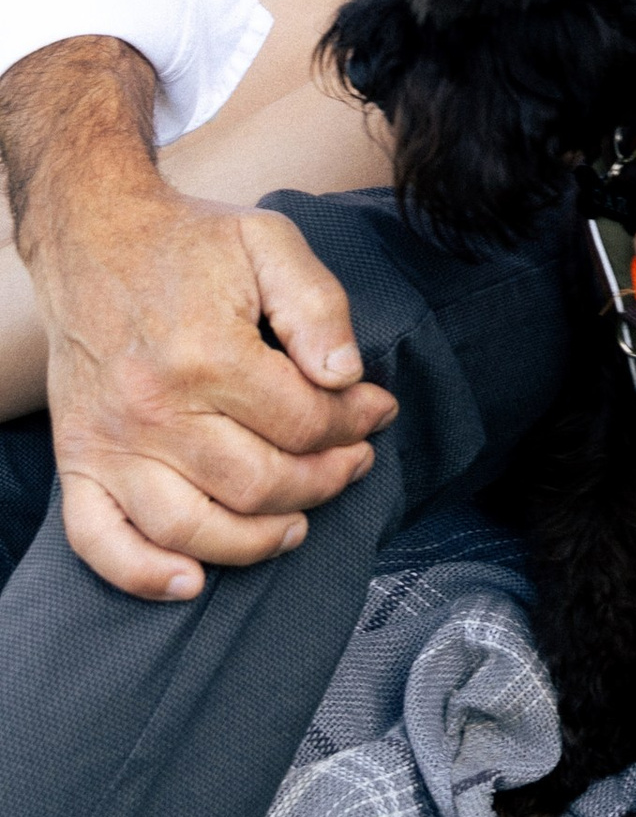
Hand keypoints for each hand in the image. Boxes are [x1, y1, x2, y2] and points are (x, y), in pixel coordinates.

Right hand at [27, 178, 394, 602]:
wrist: (93, 236)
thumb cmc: (190, 240)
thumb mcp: (270, 241)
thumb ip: (317, 305)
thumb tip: (347, 374)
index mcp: (208, 353)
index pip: (303, 421)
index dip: (354, 423)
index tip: (377, 411)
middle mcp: (155, 409)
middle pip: (258, 483)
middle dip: (323, 481)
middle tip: (354, 462)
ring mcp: (111, 443)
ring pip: (192, 527)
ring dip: (255, 540)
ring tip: (297, 525)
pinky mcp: (77, 460)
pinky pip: (100, 542)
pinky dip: (144, 574)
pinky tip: (191, 580)